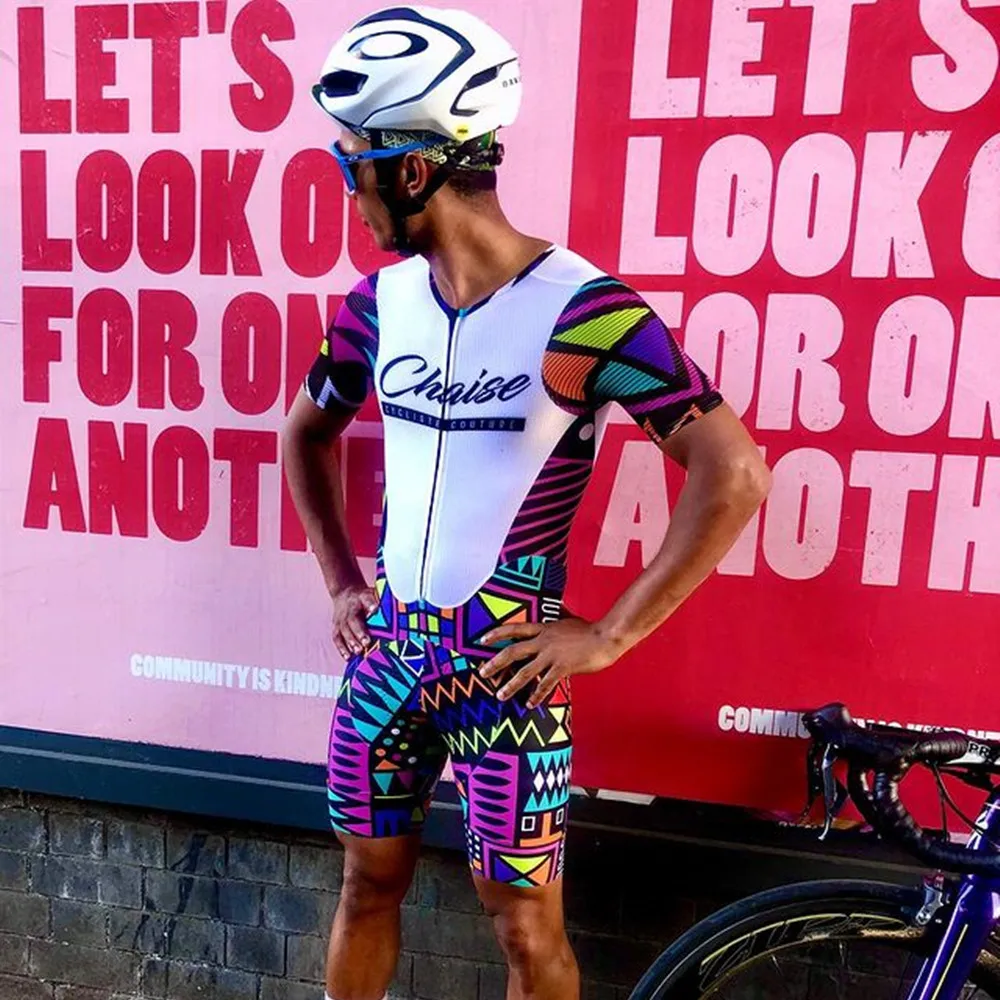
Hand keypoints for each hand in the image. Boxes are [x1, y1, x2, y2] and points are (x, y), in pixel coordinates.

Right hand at [330, 582, 378, 658]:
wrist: (345, 594)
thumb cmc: (365, 599)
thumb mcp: (375, 595)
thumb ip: (385, 603)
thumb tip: (402, 614)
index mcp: (362, 597)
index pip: (366, 599)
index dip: (370, 604)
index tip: (375, 609)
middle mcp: (350, 607)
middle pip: (353, 619)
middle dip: (359, 631)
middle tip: (367, 642)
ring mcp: (341, 617)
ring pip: (344, 630)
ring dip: (351, 642)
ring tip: (359, 651)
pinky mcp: (336, 627)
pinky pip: (337, 638)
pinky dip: (342, 648)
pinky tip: (348, 657)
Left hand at [479, 617, 623, 708]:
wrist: (607, 637)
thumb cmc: (591, 629)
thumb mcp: (569, 618)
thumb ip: (559, 614)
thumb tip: (557, 605)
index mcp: (544, 628)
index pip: (515, 629)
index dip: (497, 633)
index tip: (482, 639)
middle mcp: (544, 641)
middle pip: (513, 651)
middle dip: (495, 663)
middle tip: (482, 672)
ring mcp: (552, 655)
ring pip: (525, 671)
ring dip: (511, 684)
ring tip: (500, 695)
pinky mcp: (563, 667)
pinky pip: (545, 684)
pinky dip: (536, 695)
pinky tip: (529, 704)